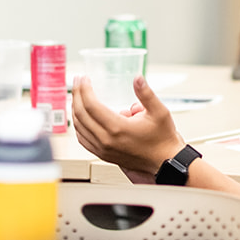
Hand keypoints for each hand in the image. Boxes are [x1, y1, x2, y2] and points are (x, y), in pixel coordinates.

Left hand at [71, 74, 185, 177]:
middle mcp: (107, 140)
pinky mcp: (103, 155)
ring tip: (77, 96)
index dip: (84, 90)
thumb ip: (146, 94)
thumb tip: (137, 79)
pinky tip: (80, 117)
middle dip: (77, 95)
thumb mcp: (159, 112)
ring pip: (78, 127)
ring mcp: (103, 149)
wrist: (164, 160)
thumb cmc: (163, 138)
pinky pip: (83, 139)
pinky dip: (78, 126)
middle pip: (80, 114)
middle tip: (78, 83)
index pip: (91, 105)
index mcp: (118, 128)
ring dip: (75, 110)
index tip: (84, 79)